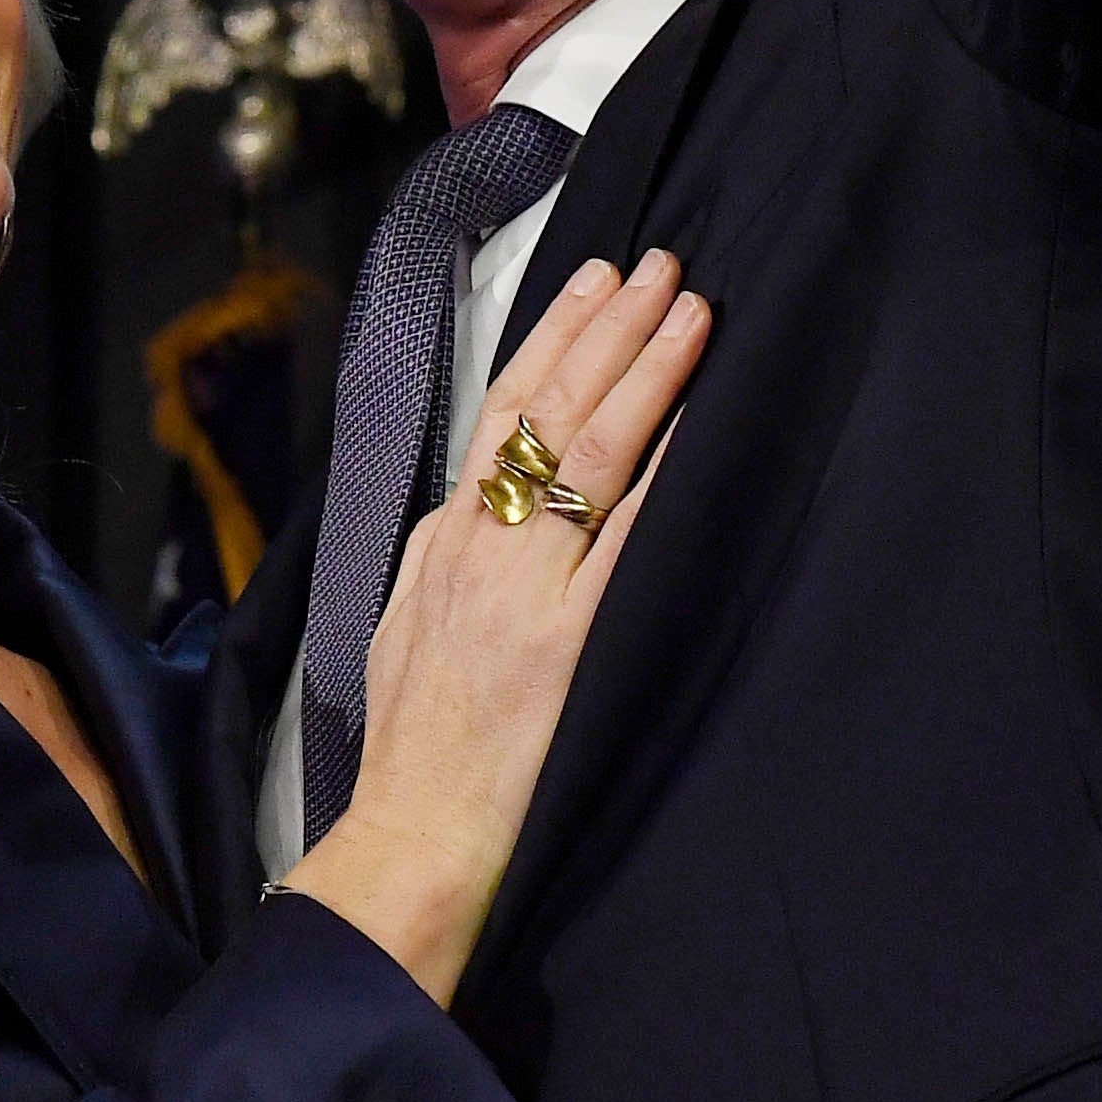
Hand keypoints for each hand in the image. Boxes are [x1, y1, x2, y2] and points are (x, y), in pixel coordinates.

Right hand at [284, 247, 707, 1001]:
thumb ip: (442, 558)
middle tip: (663, 266)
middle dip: (610, 328)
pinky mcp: (567, 642)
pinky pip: (623, 540)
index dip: (554, 335)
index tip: (597, 279)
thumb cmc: (416, 746)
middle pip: (548, 410)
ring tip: (690, 311)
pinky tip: (696, 425)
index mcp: (445, 540)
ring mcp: (523, 590)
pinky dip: (661, 474)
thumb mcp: (404, 624)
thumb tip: (471, 506)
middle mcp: (480, 549)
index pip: (501, 408)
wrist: (414, 836)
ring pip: (585, 453)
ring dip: (645, 373)